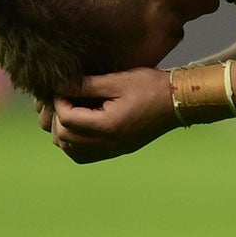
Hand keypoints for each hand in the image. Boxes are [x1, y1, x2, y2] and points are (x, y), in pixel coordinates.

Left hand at [42, 69, 175, 163]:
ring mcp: (112, 150)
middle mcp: (109, 143)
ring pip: (70, 150)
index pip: (67, 120)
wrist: (177, 102)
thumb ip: (87, 85)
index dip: (59, 102)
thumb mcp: (118, 80)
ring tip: (71, 111)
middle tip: (65, 99)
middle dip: (58, 117)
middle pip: (64, 138)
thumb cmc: (151, 87)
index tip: (64, 88)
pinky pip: (83, 156)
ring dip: (64, 131)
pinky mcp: (116, 150)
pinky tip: (80, 125)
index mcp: (108, 125)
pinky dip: (74, 143)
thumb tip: (61, 85)